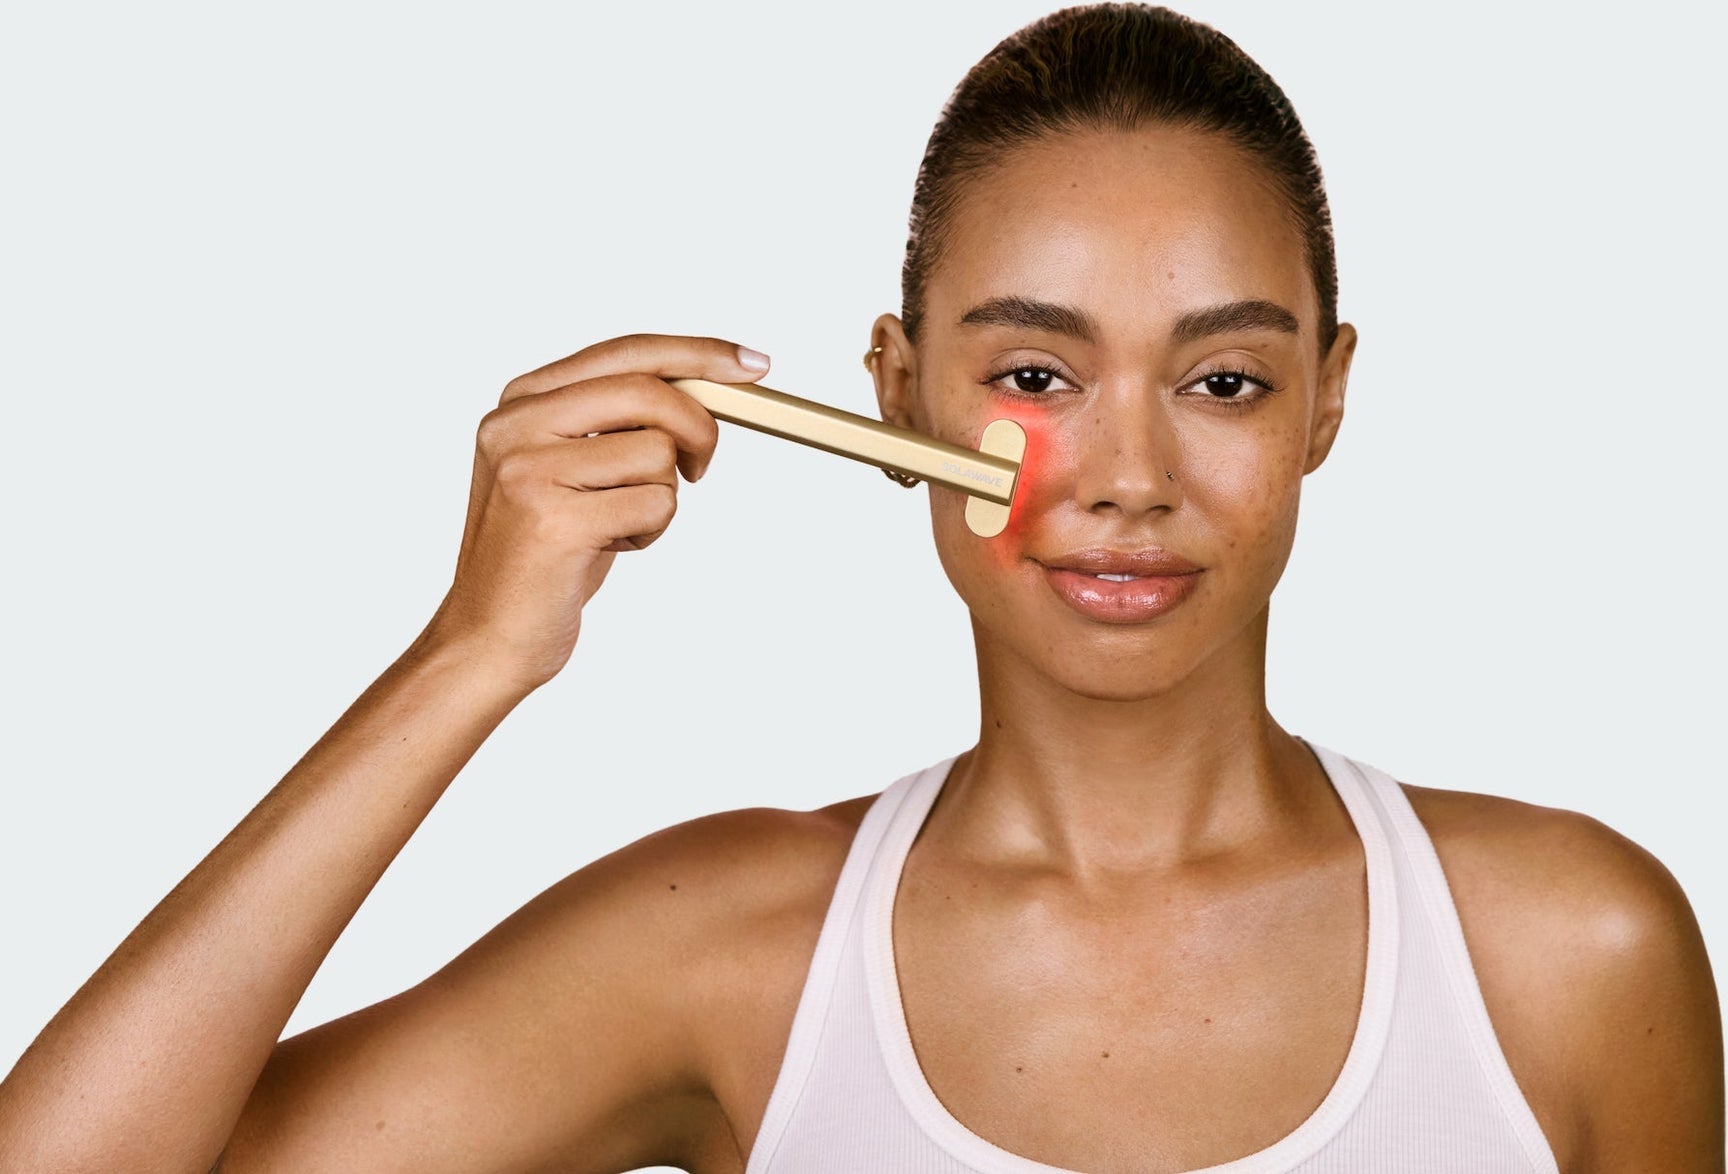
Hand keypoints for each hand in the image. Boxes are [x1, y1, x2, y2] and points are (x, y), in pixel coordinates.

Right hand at [417, 333, 768, 692]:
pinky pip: (655, 504)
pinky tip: (611, 548)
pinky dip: (651, 531)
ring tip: (619, 524)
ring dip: (661, 497)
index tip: (753, 363)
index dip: (698, 353)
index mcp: (521, 401)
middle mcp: (517, 424)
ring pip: (658, 452)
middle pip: (649, 392)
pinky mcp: (554, 519)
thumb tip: (710, 384)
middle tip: (700, 468)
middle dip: (698, 430)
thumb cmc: (547, 553)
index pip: (625, 352)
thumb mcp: (572, 467)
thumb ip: (618, 420)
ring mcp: (530, 470)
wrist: (489, 634)